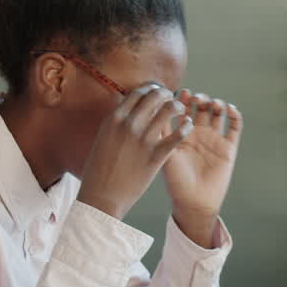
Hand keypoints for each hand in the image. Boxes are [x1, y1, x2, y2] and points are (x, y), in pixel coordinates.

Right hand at [77, 84, 190, 220]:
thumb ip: (116, 123)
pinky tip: (187, 126)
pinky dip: (185, 127)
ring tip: (181, 110)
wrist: (102, 197)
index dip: (150, 89)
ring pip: (168, 110)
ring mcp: (143, 140)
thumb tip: (127, 111)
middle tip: (171, 98)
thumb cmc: (99, 171)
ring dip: (177, 106)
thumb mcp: (103, 139)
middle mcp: (128, 125)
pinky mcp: (156, 156)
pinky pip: (177, 135)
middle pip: (153, 96)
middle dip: (165, 94)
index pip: (137, 93)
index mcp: (114, 119)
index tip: (156, 92)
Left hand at [163, 91, 242, 247]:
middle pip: (201, 107)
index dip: (183, 99)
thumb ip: (162, 133)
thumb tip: (153, 109)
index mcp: (182, 134)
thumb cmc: (175, 181)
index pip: (183, 109)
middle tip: (195, 97)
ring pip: (218, 113)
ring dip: (216, 103)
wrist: (193, 202)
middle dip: (199, 98)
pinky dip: (234, 114)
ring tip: (212, 103)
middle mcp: (198, 134)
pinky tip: (229, 108)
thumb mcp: (165, 154)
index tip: (180, 93)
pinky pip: (235, 126)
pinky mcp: (229, 147)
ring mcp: (214, 139)